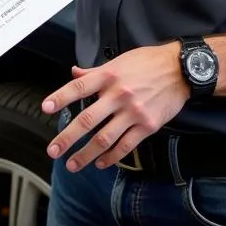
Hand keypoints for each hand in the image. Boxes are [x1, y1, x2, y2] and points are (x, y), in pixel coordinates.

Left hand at [40, 44, 189, 171]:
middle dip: (68, 138)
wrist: (180, 70)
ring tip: (73, 164)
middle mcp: (119, 94)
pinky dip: (111, 157)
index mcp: (109, 76)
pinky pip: (125, 146)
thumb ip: (95, 71)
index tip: (45, 108)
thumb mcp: (119, 61)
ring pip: (104, 138)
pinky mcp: (147, 126)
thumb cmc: (148, 62)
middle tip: (53, 150)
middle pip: (87, 120)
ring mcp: (133, 112)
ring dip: (86, 155)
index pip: (79, 88)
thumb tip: (74, 73)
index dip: (60, 98)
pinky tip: (101, 163)